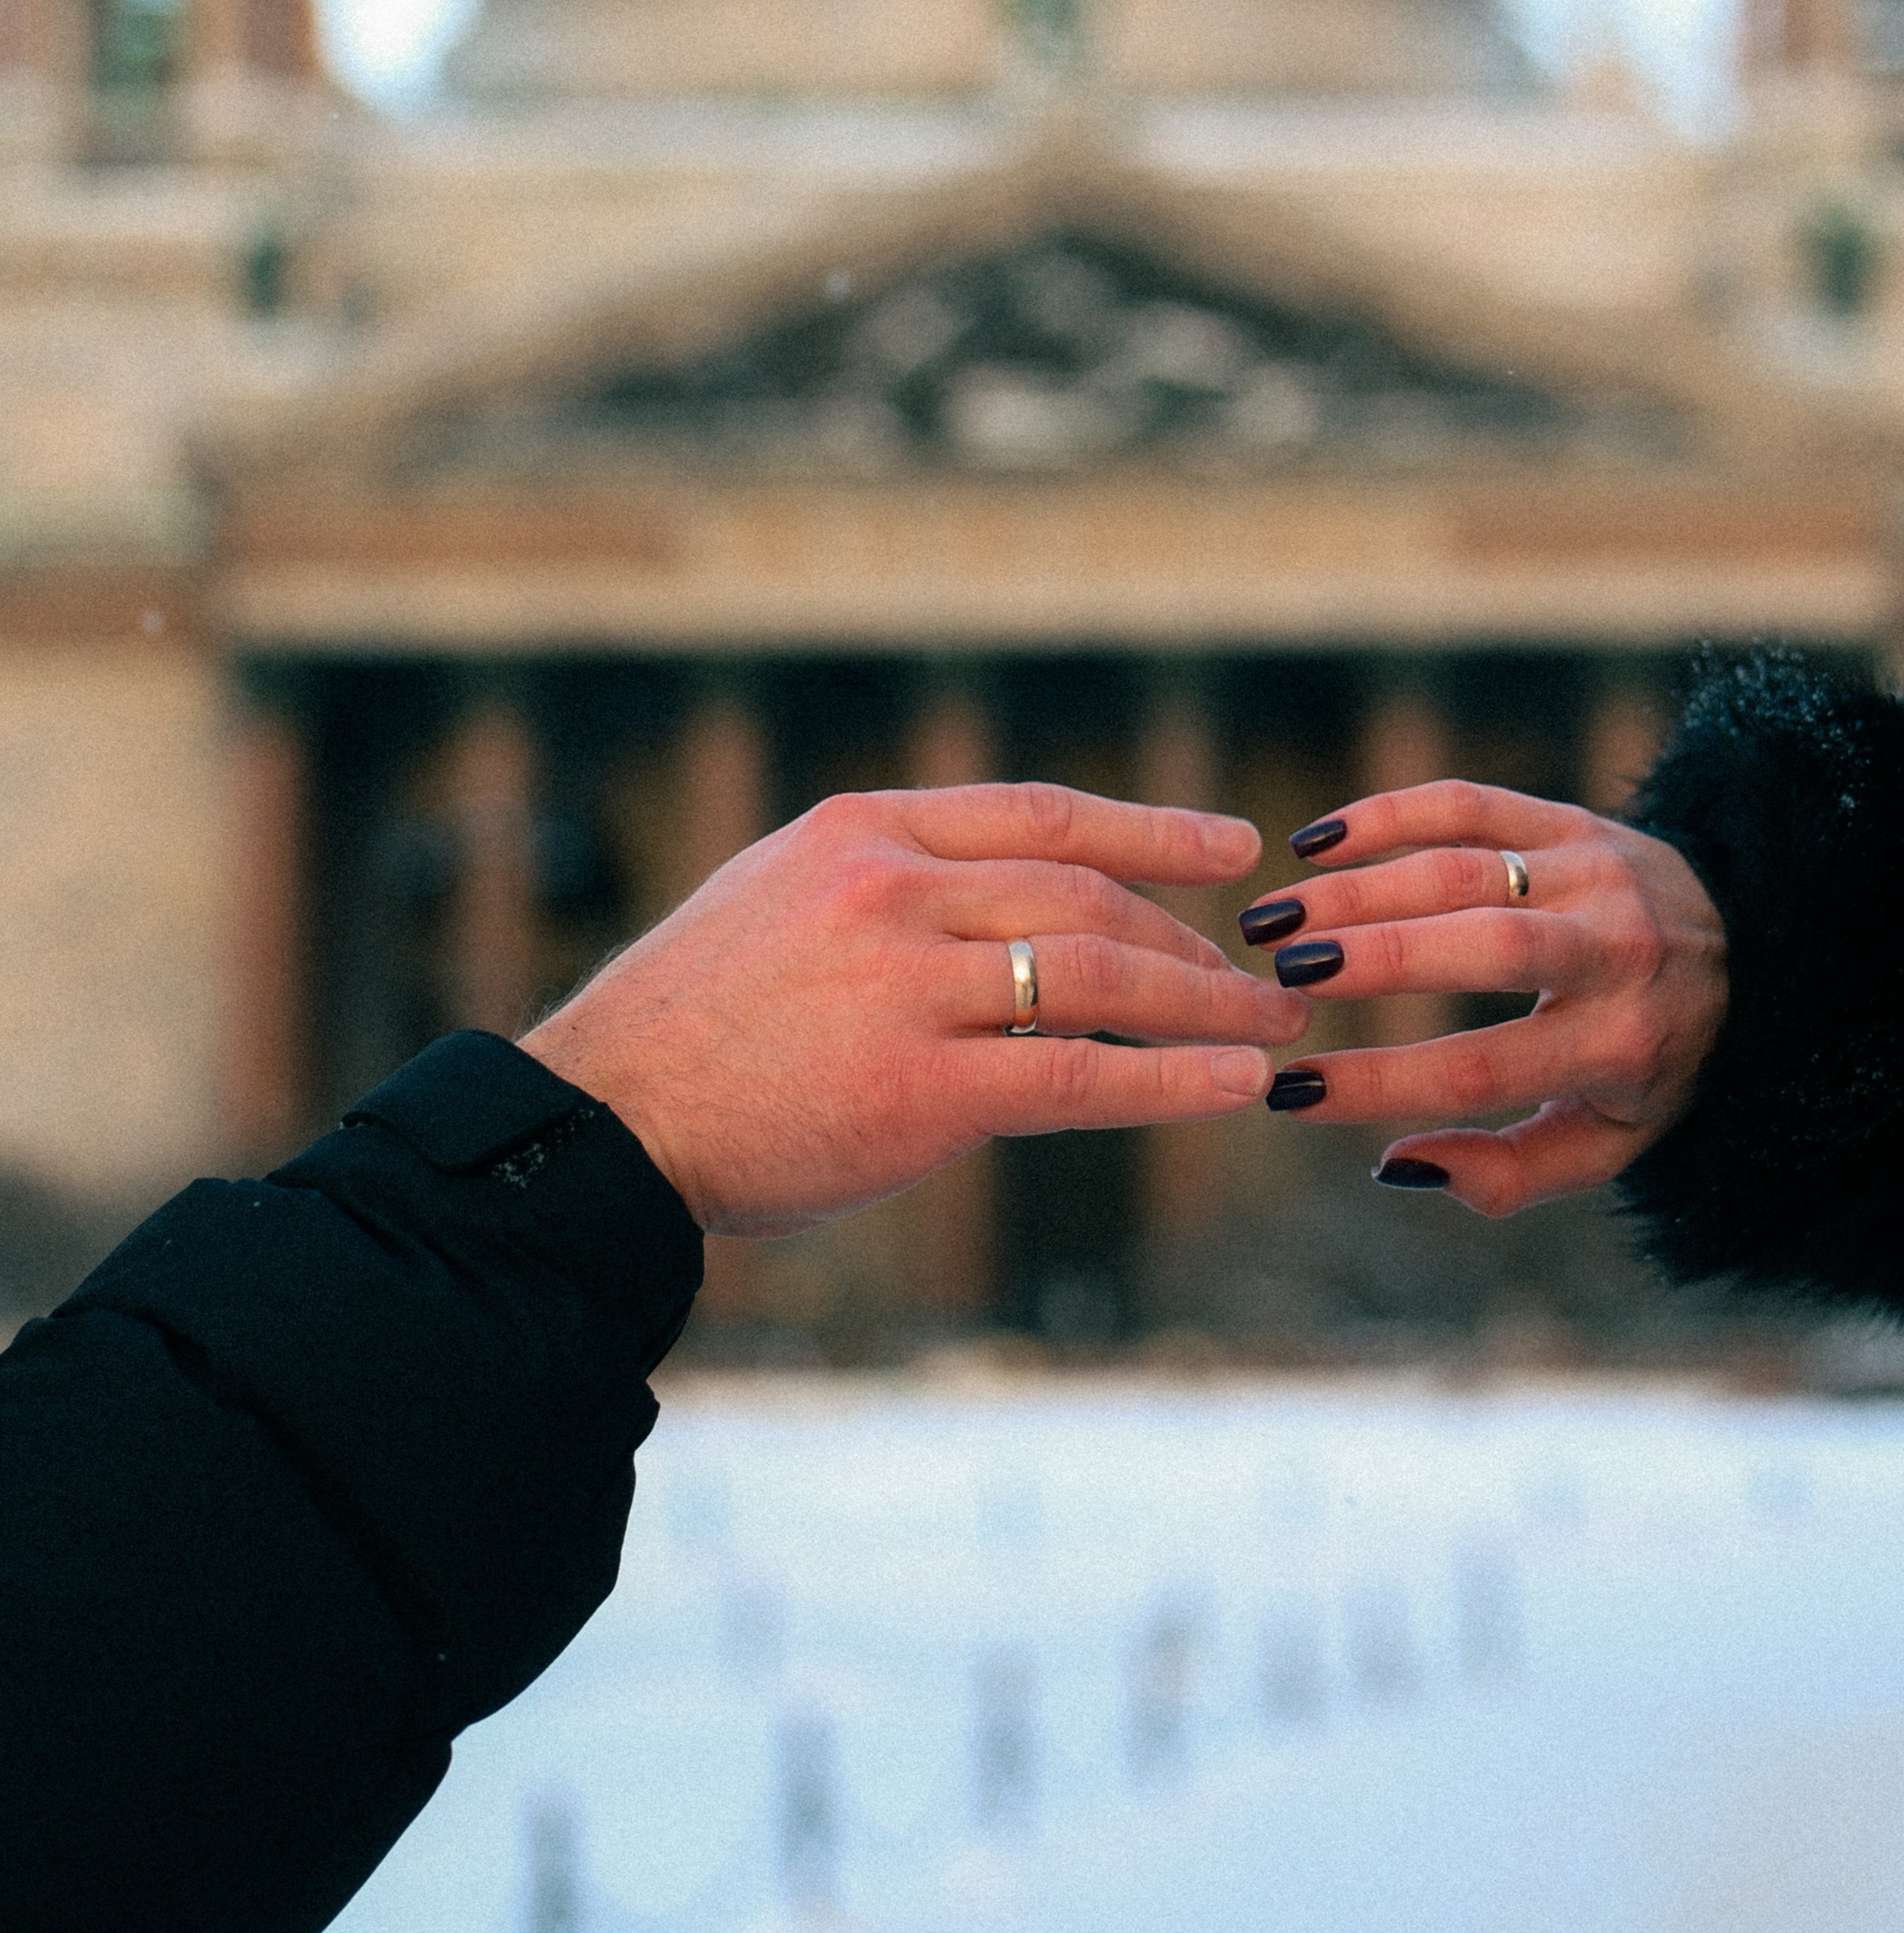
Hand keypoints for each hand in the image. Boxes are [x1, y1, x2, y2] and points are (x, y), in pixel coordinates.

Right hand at [525, 781, 1308, 1234]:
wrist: (604, 1120)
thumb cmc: (691, 1023)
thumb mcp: (779, 899)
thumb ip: (888, 885)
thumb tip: (1002, 898)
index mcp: (860, 832)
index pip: (1039, 813)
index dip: (1150, 828)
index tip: (1232, 847)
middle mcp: (892, 891)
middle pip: (1086, 895)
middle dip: (1186, 938)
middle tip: (1255, 976)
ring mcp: (908, 988)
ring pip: (1101, 977)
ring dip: (1204, 1004)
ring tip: (1269, 1029)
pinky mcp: (921, 1091)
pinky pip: (1079, 1077)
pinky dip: (1174, 1081)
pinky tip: (1235, 1087)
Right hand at [1237, 778, 1724, 1214]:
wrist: (1747, 953)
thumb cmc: (1648, 1062)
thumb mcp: (1605, 1141)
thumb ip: (1509, 1172)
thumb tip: (1398, 1162)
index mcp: (1622, 1045)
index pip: (1485, 1069)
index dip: (1382, 1083)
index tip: (1293, 1092)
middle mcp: (1617, 951)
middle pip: (1486, 947)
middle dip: (1376, 958)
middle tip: (1279, 971)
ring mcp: (1595, 873)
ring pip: (1468, 869)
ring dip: (1360, 888)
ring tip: (1271, 920)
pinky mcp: (1573, 817)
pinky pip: (1473, 803)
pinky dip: (1390, 815)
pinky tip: (1315, 845)